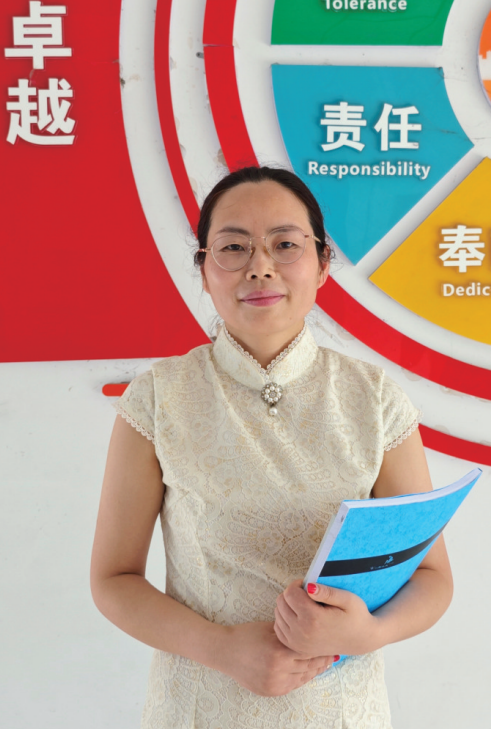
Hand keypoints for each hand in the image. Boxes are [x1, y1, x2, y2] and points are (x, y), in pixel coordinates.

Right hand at [218, 621, 336, 696]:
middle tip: (331, 655)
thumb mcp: (270, 629)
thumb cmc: (248, 635)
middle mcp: (278, 670)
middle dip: (321, 661)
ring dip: (314, 671)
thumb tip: (310, 631)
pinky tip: (307, 671)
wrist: (225, 651)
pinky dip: (301, 678)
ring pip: (303, 678)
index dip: (321, 648)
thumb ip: (290, 633)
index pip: (309, 651)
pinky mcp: (270, 691)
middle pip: (309, 666)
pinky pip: (292, 685)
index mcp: (279, 651)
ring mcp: (274, 683)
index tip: (330, 643)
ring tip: (323, 663)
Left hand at [274, 580, 380, 656]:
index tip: (308, 585)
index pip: (290, 593)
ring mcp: (298, 643)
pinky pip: (278, 628)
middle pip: (281, 602)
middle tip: (306, 594)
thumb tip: (308, 586)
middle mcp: (302, 633)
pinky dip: (284, 618)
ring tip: (304, 605)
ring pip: (278, 614)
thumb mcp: (347, 599)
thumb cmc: (355, 616)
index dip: (297, 584)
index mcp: (314, 619)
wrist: (361, 640)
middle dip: (291, 594)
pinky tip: (298, 616)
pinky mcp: (296, 648)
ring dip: (287, 606)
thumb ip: (327, 592)